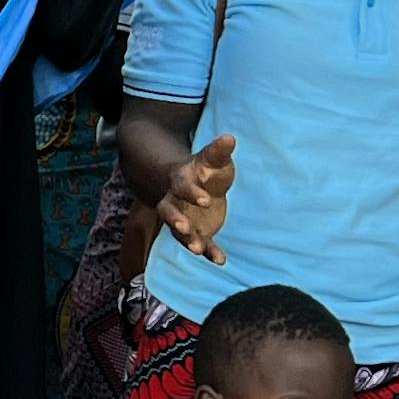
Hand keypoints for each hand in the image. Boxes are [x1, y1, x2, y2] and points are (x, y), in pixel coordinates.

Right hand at [157, 132, 236, 261]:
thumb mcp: (213, 159)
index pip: (182, 187)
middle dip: (175, 220)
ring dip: (188, 240)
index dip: (192, 193)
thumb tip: (230, 138)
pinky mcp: (196, 232)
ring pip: (180, 232)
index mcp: (180, 182)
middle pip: (168, 212)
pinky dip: (209, 252)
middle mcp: (176, 202)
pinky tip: (221, 260)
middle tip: (184, 228)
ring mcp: (184, 219)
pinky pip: (200, 243)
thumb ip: (219, 151)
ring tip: (198, 249)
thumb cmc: (205, 170)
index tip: (206, 199)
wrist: (197, 185)